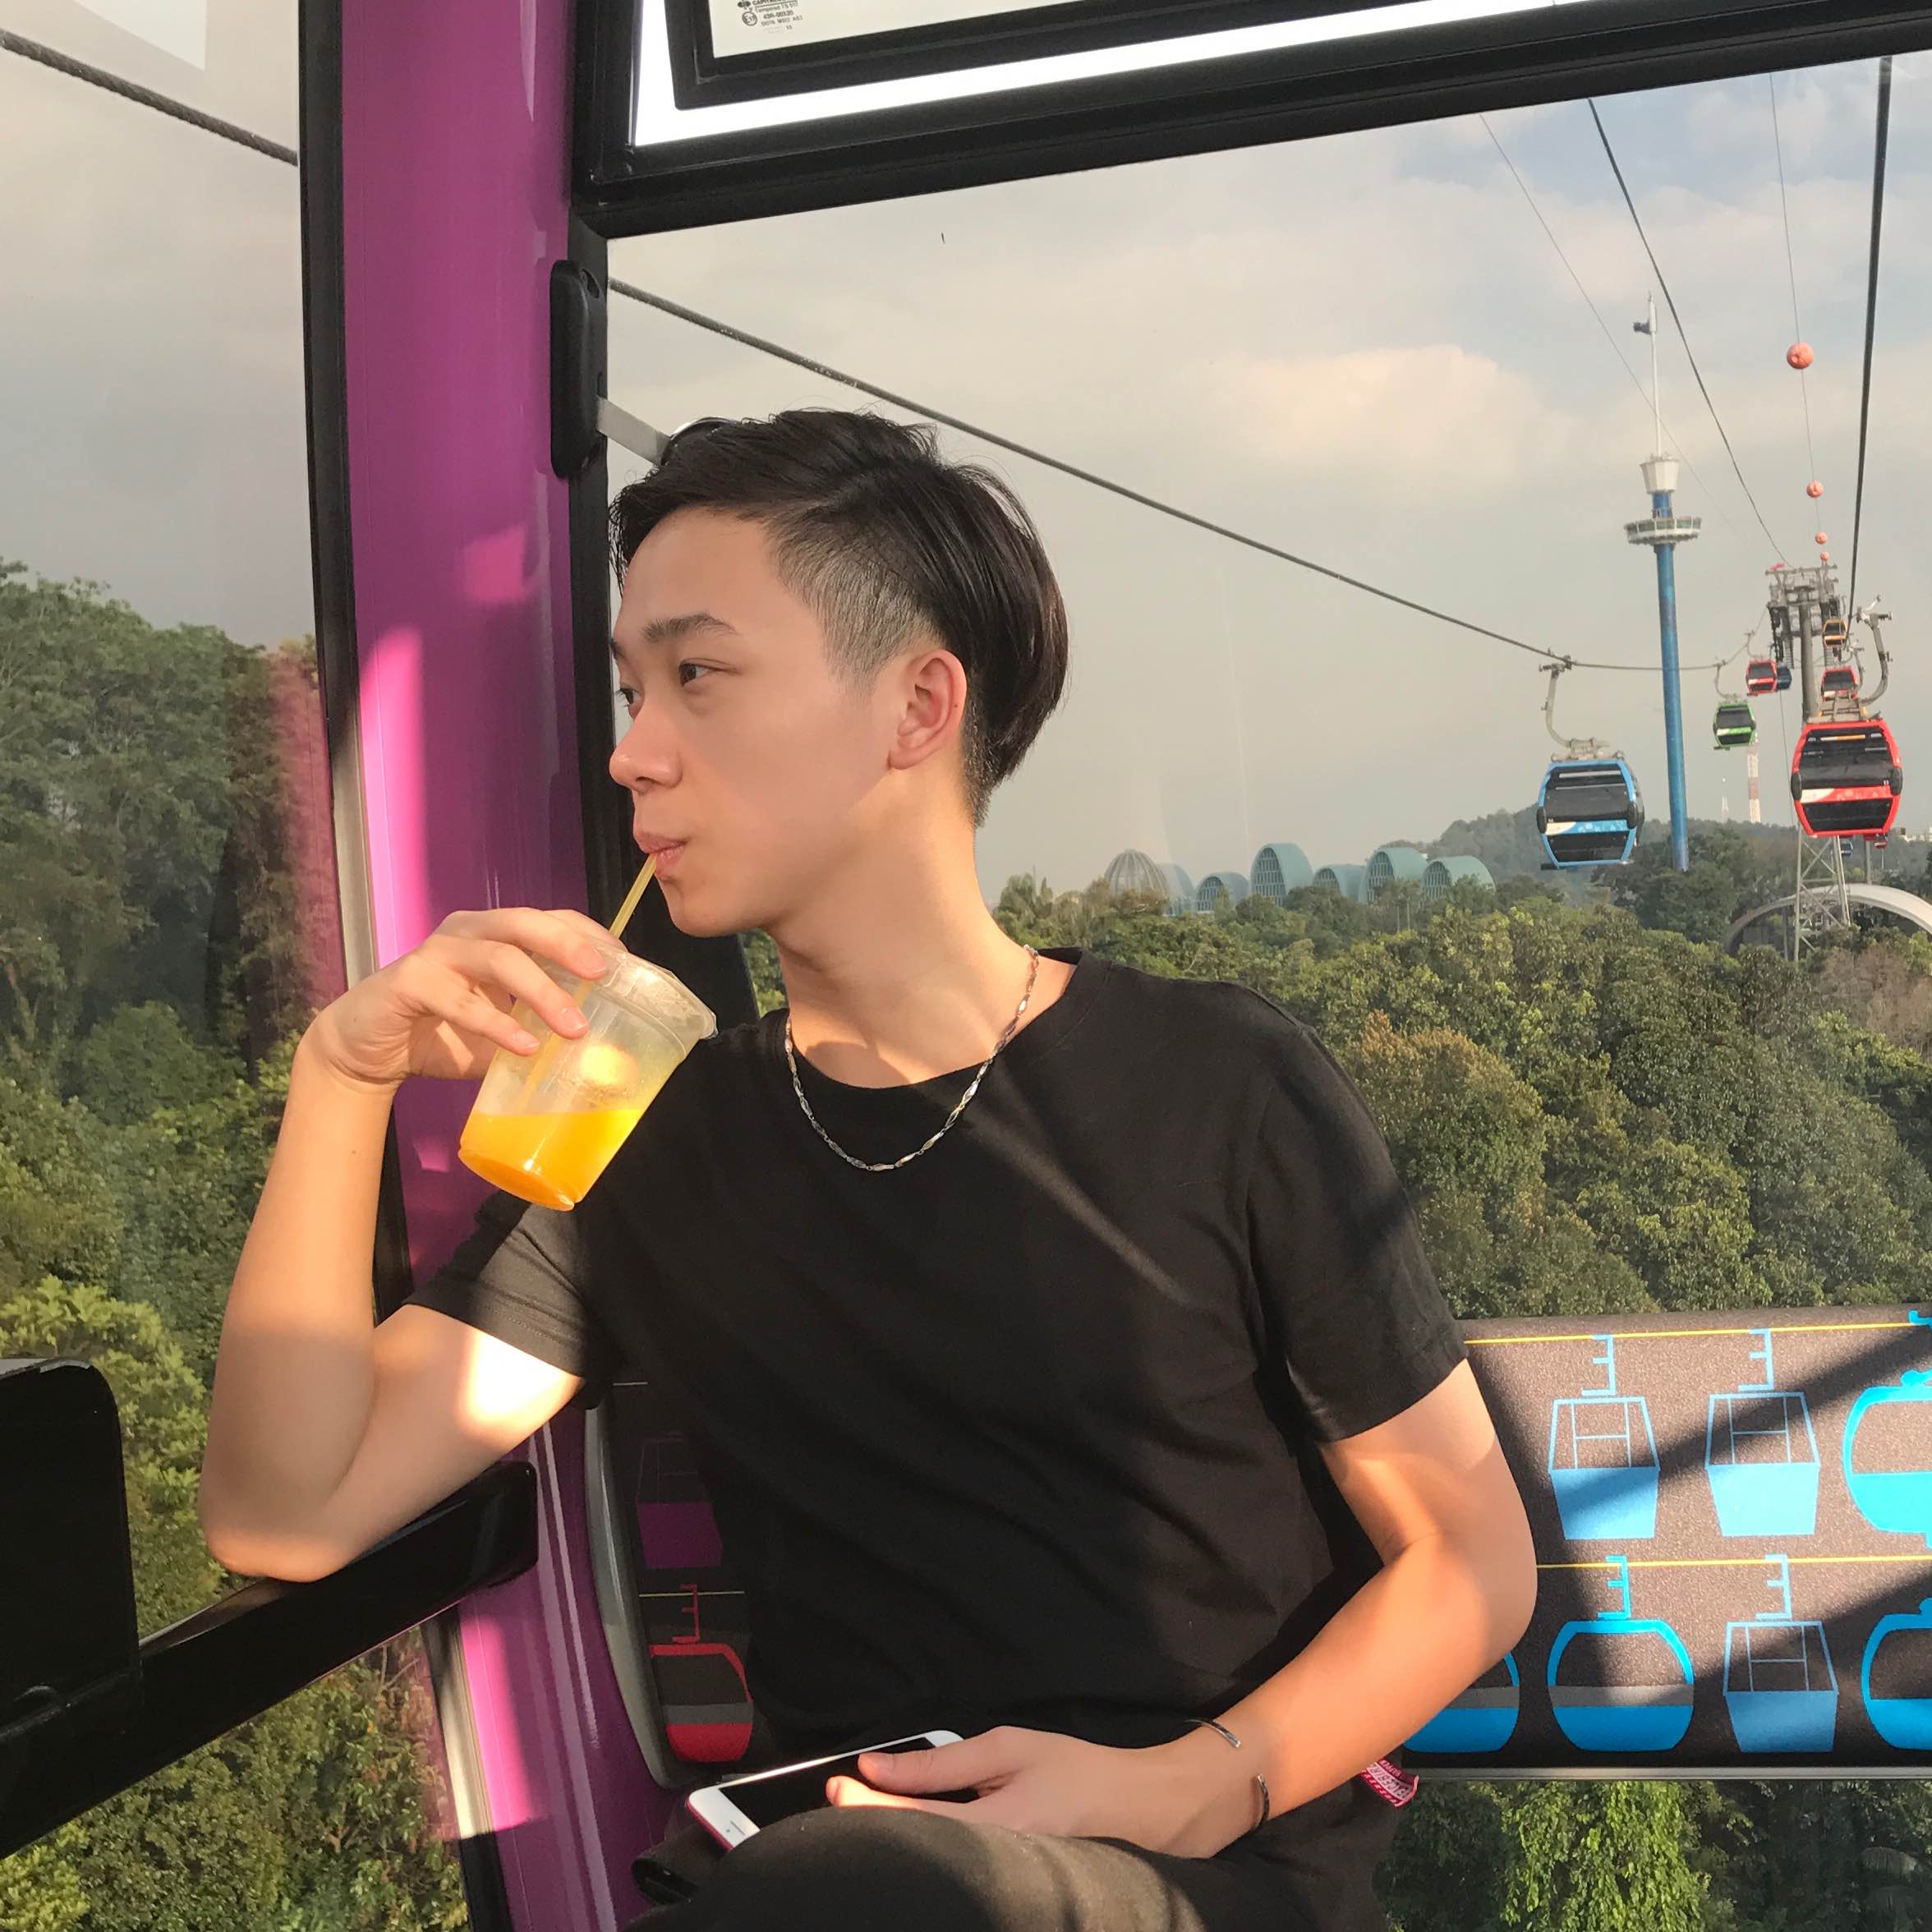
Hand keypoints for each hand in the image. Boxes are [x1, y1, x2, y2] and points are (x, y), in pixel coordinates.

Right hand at [304, 907, 616, 1090]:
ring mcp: (437, 953)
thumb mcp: (504, 1034)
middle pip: (525, 923)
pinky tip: (524, 1046)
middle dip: (567, 946)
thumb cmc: (442, 1034)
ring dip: (541, 992)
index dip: (587, 935)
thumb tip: (603, 1057)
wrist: (367, 1049)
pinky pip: (459, 998)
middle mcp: (468, 933)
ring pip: (498, 957)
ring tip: (573, 1028)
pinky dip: (496, 1023)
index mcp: (495, 935)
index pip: (549, 919)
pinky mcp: (410, 981)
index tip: (623, 963)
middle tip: (601, 975)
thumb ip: (543, 1034)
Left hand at [824, 1725, 1260, 1858]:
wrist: (1137, 1809)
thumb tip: (879, 1765)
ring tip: (863, 1812)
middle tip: (838, 1800)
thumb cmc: (1076, 1771)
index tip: (836, 1787)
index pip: (915, 1821)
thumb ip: (946, 1764)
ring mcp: (1000, 1885)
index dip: (869, 1806)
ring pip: (931, 1864)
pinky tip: (907, 1832)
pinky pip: (953, 1870)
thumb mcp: (1010, 1749)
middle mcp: (995, 1869)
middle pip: (916, 1853)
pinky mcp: (1005, 1889)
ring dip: (894, 1837)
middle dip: (872, 1827)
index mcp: (998, 1828)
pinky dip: (924, 1847)